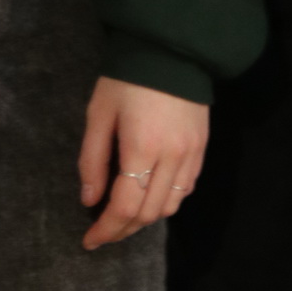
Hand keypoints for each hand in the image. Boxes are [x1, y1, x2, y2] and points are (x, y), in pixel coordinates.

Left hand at [78, 76, 208, 250]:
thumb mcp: (99, 115)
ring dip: (146, 220)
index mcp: (142, 149)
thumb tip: (89, 201)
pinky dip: (167, 202)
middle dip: (123, 230)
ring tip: (125, 219)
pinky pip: (186, 188)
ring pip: (171, 206)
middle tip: (103, 234)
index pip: (125, 207)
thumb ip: (92, 161)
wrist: (171, 49)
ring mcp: (191, 154)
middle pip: (149, 213)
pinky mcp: (202, 147)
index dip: (106, 230)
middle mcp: (171, 158)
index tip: (89, 241)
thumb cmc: (127, 79)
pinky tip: (150, 198)